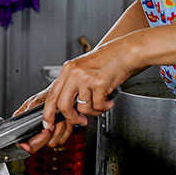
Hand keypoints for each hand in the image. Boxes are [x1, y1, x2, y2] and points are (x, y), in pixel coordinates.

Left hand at [16, 37, 137, 152]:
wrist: (126, 51)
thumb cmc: (109, 60)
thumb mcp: (84, 68)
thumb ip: (74, 83)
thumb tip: (70, 106)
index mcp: (68, 69)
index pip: (52, 94)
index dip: (48, 112)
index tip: (49, 123)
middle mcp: (74, 73)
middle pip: (63, 105)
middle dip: (71, 118)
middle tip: (80, 122)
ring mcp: (86, 78)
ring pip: (83, 108)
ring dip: (94, 111)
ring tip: (102, 104)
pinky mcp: (99, 83)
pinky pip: (98, 106)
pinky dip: (105, 107)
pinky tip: (109, 100)